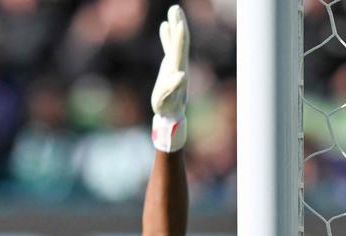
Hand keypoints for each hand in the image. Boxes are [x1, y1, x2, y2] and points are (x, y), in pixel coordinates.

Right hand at [150, 5, 188, 152]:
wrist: (170, 114)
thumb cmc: (168, 109)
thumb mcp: (168, 99)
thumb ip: (173, 87)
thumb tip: (181, 75)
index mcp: (179, 70)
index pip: (180, 49)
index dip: (179, 36)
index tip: (179, 21)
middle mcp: (179, 64)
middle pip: (181, 41)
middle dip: (179, 24)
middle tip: (176, 8)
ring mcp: (175, 63)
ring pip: (176, 41)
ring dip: (175, 25)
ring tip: (173, 10)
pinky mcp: (170, 66)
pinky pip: (169, 47)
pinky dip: (167, 36)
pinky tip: (164, 25)